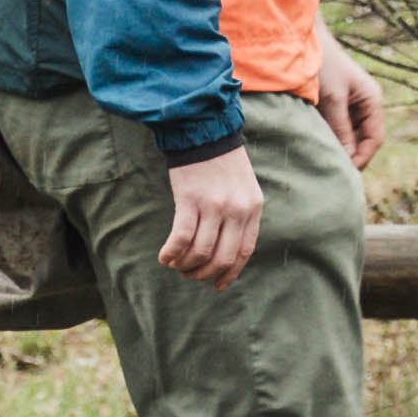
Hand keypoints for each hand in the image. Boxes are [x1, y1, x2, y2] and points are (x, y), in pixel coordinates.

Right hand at [156, 146, 265, 285]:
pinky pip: (182, 238)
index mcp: (253, 208)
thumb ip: (241, 216)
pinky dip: (172, 252)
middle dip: (204, 273)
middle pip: (223, 257)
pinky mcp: (190, 200)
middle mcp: (237, 210)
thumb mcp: (244, 189)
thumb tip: (227, 251)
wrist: (203, 131)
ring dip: (186, 265)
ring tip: (176, 264)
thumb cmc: (222, 162)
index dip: (230, 273)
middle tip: (190, 275)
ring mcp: (214, 205)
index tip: (217, 285)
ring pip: (201, 252)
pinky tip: (164, 257)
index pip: (245, 252)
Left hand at [309, 33, 383, 169]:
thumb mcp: (332, 99)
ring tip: (322, 161)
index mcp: (372, 100)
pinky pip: (335, 127)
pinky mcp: (334, 104)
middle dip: (350, 155)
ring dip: (338, 147)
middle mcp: (365, 104)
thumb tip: (347, 160)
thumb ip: (341, 129)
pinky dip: (328, 137)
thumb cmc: (322, 64)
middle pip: (363, 139)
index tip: (345, 173)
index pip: (374, 139)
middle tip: (332, 172)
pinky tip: (316, 145)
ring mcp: (350, 104)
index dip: (362, 158)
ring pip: (348, 135)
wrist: (301, 40)